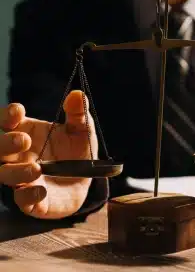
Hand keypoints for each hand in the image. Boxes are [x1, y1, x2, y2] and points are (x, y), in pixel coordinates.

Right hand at [0, 90, 95, 218]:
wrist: (85, 183)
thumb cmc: (76, 152)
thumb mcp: (82, 132)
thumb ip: (79, 115)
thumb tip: (78, 94)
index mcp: (25, 134)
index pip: (6, 122)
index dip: (6, 116)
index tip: (18, 111)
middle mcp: (17, 156)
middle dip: (5, 142)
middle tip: (24, 139)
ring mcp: (21, 179)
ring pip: (4, 175)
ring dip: (17, 171)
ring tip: (36, 168)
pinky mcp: (31, 201)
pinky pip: (22, 200)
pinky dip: (29, 195)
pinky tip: (41, 190)